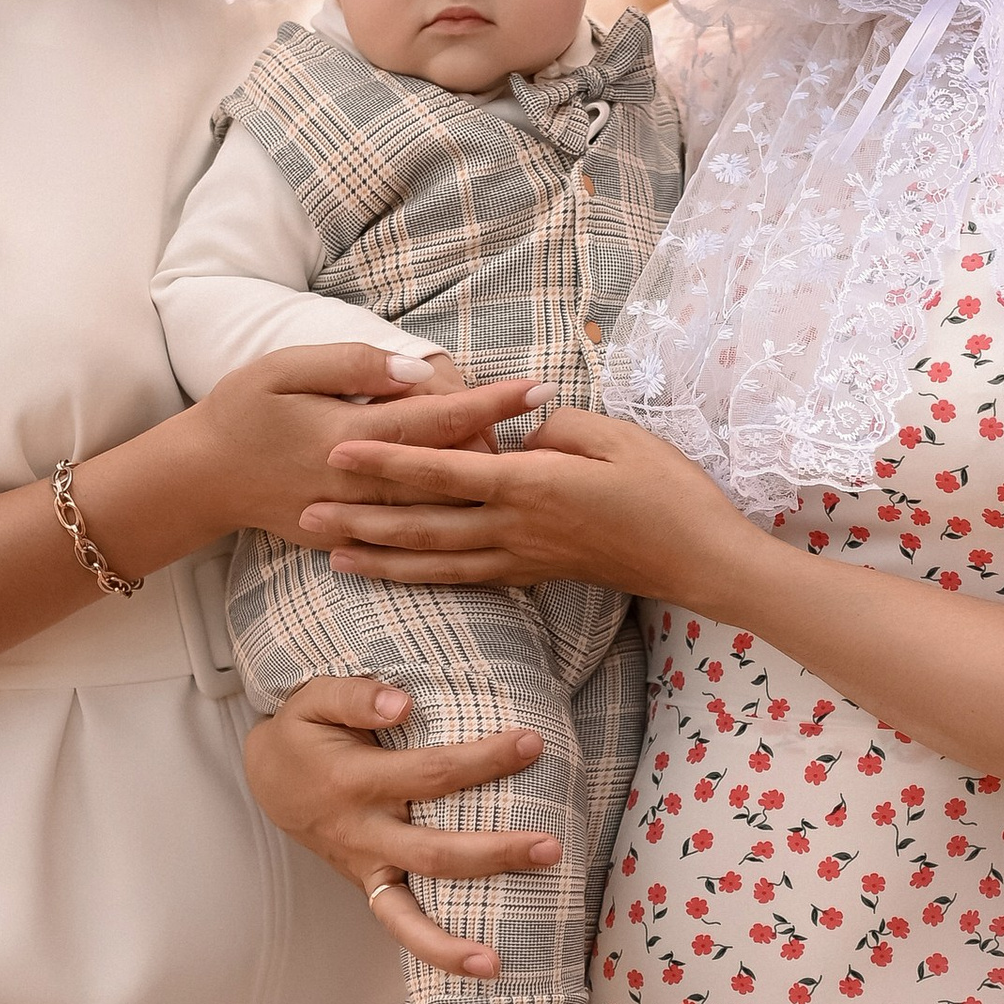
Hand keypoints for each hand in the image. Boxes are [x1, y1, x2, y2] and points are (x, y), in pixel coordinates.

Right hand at [91, 347, 541, 568]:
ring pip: (438, 507)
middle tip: (554, 428)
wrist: (200, 479)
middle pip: (451, 468)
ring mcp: (356, 520)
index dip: (492, 402)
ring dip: (485, 486)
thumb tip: (413, 369)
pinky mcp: (349, 541)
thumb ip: (351, 365)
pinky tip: (481, 507)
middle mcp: (361, 485)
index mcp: (350, 436)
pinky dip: (449, 518)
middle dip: (507, 448)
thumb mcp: (285, 369)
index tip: (540, 387)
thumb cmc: (242, 412)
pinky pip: (410, 533)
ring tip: (529, 465)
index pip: (437, 417)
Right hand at [241, 674, 558, 976]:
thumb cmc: (305, 733)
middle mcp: (361, 833)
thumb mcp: (313, 698)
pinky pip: (399, 926)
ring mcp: (364, 867)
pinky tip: (481, 966)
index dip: (484, 760)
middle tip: (551, 847)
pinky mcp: (369, 885)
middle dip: (494, 853)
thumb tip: (402, 703)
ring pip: (407, 914)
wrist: (269, 776)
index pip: (432, 773)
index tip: (532, 743)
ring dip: (454, 938)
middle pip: (434, 852)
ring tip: (500, 960)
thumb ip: (355, 695)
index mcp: (354, 781)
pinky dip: (435, 951)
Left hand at [303, 406, 750, 611]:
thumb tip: (514, 425)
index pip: (443, 470)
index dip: (387, 460)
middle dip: (360, 515)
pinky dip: (421, 577)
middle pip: (423, 522)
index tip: (340, 449)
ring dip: (379, 555)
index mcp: (531, 485)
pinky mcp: (533, 575)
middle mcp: (515, 528)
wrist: (700, 558)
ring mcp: (522, 558)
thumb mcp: (615, 437)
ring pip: (435, 560)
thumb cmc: (667, 489)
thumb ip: (555, 427)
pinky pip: (463, 578)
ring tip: (328, 551)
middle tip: (303, 509)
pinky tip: (393, 574)